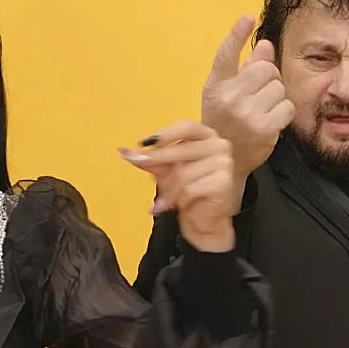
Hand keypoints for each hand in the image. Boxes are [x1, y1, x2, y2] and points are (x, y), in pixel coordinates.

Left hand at [120, 120, 237, 252]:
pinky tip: (178, 206)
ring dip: (169, 189)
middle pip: (182, 149)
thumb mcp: (165, 172)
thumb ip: (149, 160)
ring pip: (184, 173)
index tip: (144, 142)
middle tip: (136, 161)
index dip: (165, 133)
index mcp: (206, 136)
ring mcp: (224, 164)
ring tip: (165, 200)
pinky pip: (191, 189)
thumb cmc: (187, 191)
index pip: (186, 127)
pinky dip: (179, 199)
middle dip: (156, 158)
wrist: (204, 220)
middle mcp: (219, 146)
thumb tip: (124, 151)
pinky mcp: (224, 183)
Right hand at [201, 15, 295, 190]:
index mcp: (216, 86)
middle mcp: (228, 97)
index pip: (225, 54)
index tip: (247, 17)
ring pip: (278, 86)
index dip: (236, 34)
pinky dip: (283, 112)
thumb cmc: (227, 123)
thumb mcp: (227, 95)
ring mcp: (246, 113)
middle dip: (268, 78)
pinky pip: (287, 106)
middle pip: (265, 68)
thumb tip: (266, 45)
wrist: (225, 161)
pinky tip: (271, 121)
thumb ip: (245, 69)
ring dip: (276, 96)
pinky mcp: (264, 128)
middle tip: (259, 94)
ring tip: (262, 110)